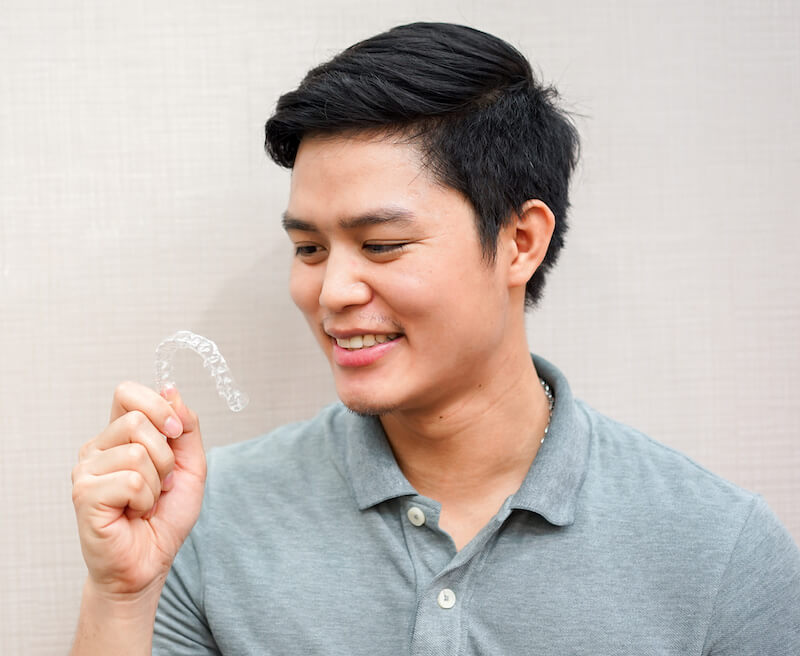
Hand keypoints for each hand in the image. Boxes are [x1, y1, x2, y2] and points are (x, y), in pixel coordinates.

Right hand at [71, 382, 205, 597]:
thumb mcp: (190, 466)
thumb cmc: (164, 517)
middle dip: (165, 455)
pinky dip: (145, 500)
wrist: (148, 562)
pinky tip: (134, 514)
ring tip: (146, 502)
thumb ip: (186, 428)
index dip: (158, 407)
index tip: (176, 433)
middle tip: (161, 484)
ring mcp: (86, 470)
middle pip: (136, 420)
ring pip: (136, 453)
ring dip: (157, 483)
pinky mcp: (84, 494)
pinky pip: (132, 481)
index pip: (127, 393)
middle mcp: (97, 447)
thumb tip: (171, 390)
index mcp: (118, 435)